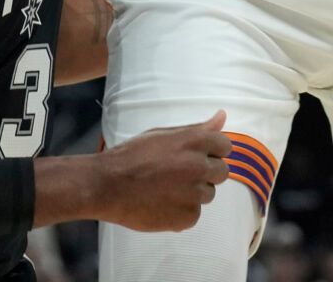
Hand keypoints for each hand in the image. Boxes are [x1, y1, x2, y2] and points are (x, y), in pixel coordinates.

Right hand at [92, 110, 231, 231]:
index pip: (225, 146)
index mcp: (195, 141)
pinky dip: (181, 212)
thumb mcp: (163, 134)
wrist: (107, 186)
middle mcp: (199, 166)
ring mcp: (194, 194)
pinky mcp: (187, 217)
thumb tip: (222, 116)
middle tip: (179, 175)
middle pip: (221, 172)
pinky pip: (193, 215)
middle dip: (205, 174)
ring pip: (207, 195)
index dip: (211, 152)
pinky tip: (161, 205)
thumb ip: (197, 128)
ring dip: (193, 193)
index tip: (197, 157)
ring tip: (165, 190)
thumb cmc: (132, 156)